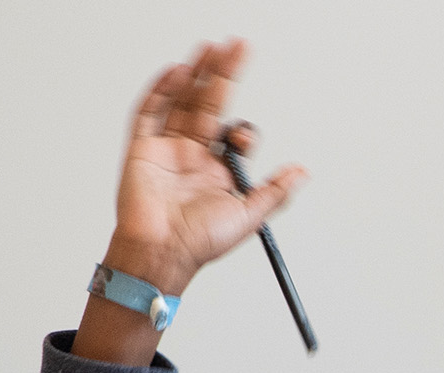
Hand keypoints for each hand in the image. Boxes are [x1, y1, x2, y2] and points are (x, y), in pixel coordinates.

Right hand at [73, 38, 305, 365]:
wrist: (162, 252)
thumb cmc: (200, 242)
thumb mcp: (249, 216)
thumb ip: (275, 192)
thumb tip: (302, 172)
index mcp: (216, 171)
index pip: (232, 135)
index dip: (244, 131)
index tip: (245, 140)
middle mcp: (191, 155)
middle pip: (208, 105)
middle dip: (223, 77)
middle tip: (238, 47)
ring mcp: (165, 149)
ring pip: (182, 101)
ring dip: (196, 74)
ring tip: (211, 48)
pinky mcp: (141, 148)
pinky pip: (149, 112)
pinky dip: (162, 91)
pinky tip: (178, 71)